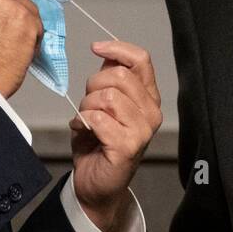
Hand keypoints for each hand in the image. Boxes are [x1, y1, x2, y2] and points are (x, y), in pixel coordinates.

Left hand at [69, 40, 162, 231]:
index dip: (117, 48)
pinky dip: (82, 121)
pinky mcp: (128, 146)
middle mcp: (151, 112)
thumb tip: (107, 52)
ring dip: (86, 105)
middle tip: (87, 102)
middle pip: (119, 75)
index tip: (96, 48)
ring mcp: (142, 130)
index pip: (141, 60)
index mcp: (148, 97)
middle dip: (93, 84)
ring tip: (84, 119)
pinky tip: (81, 130)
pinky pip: (98, 119)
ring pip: (107, 96)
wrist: (95, 183)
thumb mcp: (103, 103)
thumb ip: (109, 80)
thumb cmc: (98, 143)